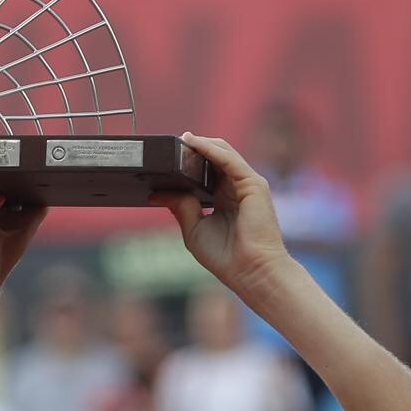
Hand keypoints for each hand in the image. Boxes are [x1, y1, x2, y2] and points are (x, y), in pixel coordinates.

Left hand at [150, 132, 289, 290]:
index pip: (206, 171)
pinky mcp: (253, 184)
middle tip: (171, 143)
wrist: (250, 271)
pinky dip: (211, 149)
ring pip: (223, 153)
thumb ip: (179, 207)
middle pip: (215, 158)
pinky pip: (229, 160)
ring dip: (202, 144)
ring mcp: (246, 184)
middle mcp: (236, 188)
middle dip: (194, 148)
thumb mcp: (193, 229)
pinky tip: (194, 144)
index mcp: (223, 198)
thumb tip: (157, 193)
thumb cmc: (226, 257)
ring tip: (181, 139)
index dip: (188, 162)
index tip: (167, 157)